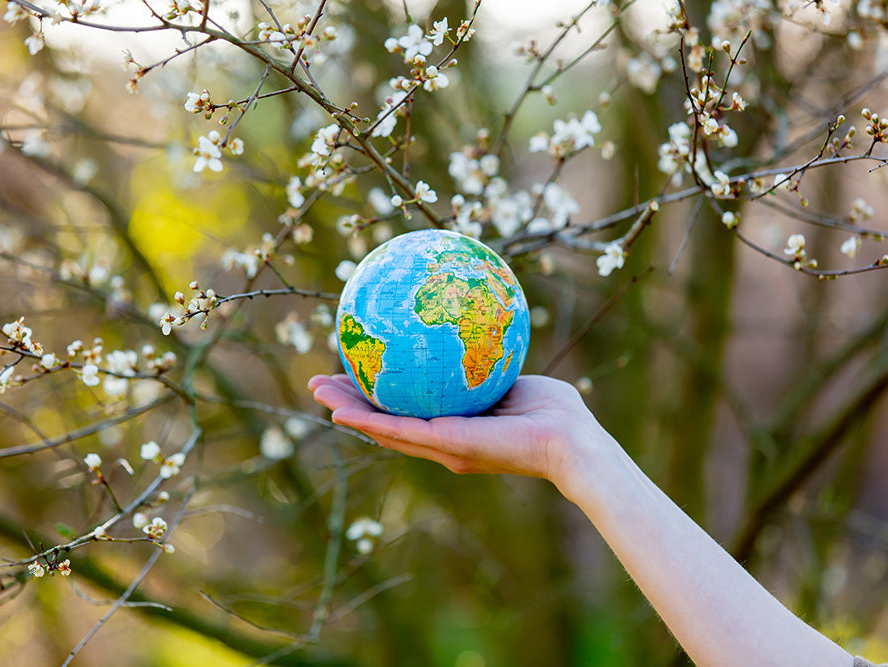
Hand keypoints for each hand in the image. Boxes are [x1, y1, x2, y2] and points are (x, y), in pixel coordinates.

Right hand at [308, 374, 605, 485]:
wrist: (570, 439)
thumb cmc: (552, 410)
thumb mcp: (510, 376)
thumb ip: (484, 360)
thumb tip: (465, 323)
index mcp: (453, 426)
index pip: (403, 410)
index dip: (372, 395)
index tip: (350, 371)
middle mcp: (441, 440)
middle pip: (384, 422)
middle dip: (349, 404)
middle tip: (318, 384)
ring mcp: (443, 446)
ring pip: (383, 429)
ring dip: (348, 414)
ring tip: (317, 395)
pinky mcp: (449, 446)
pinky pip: (403, 431)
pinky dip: (372, 423)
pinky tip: (345, 411)